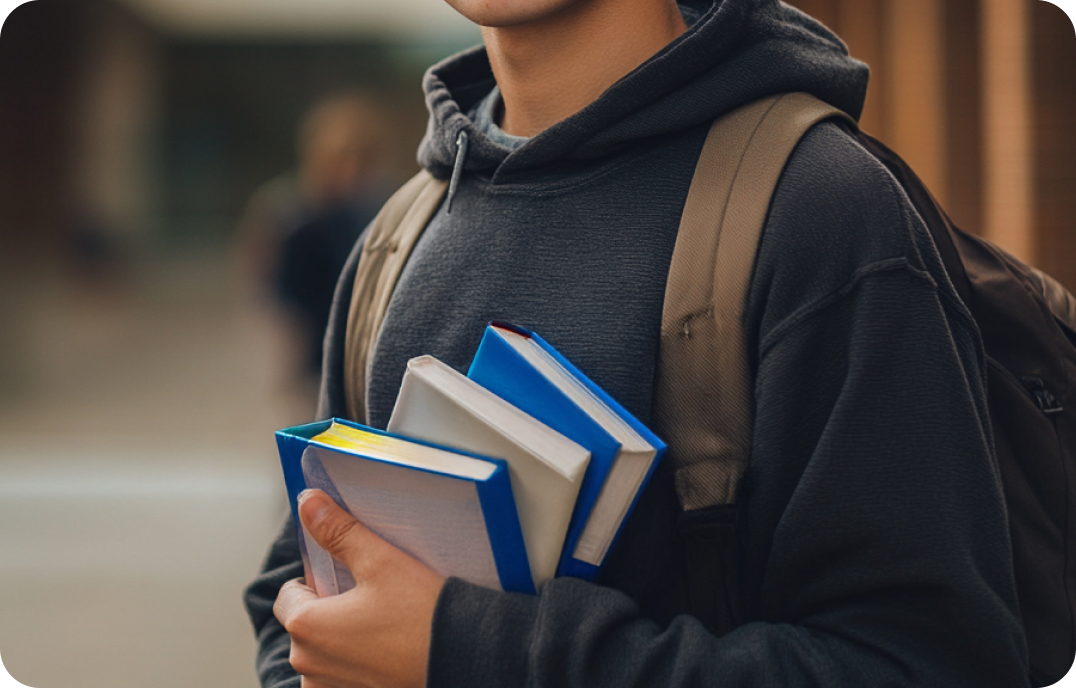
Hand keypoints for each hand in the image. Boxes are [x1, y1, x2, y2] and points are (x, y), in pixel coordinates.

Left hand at [273, 489, 445, 687]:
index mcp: (306, 627)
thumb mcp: (380, 561)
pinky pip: (340, 673)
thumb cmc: (421, 613)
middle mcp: (308, 664)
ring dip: (342, 636)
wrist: (463, 657)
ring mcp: (328, 687)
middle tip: (373, 598)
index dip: (317, 580)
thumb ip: (338, 532)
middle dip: (330, 608)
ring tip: (384, 624)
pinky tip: (388, 647)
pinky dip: (357, 659)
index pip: (289, 594)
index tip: (351, 578)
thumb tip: (308, 502)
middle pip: (306, 623)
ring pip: (323, 649)